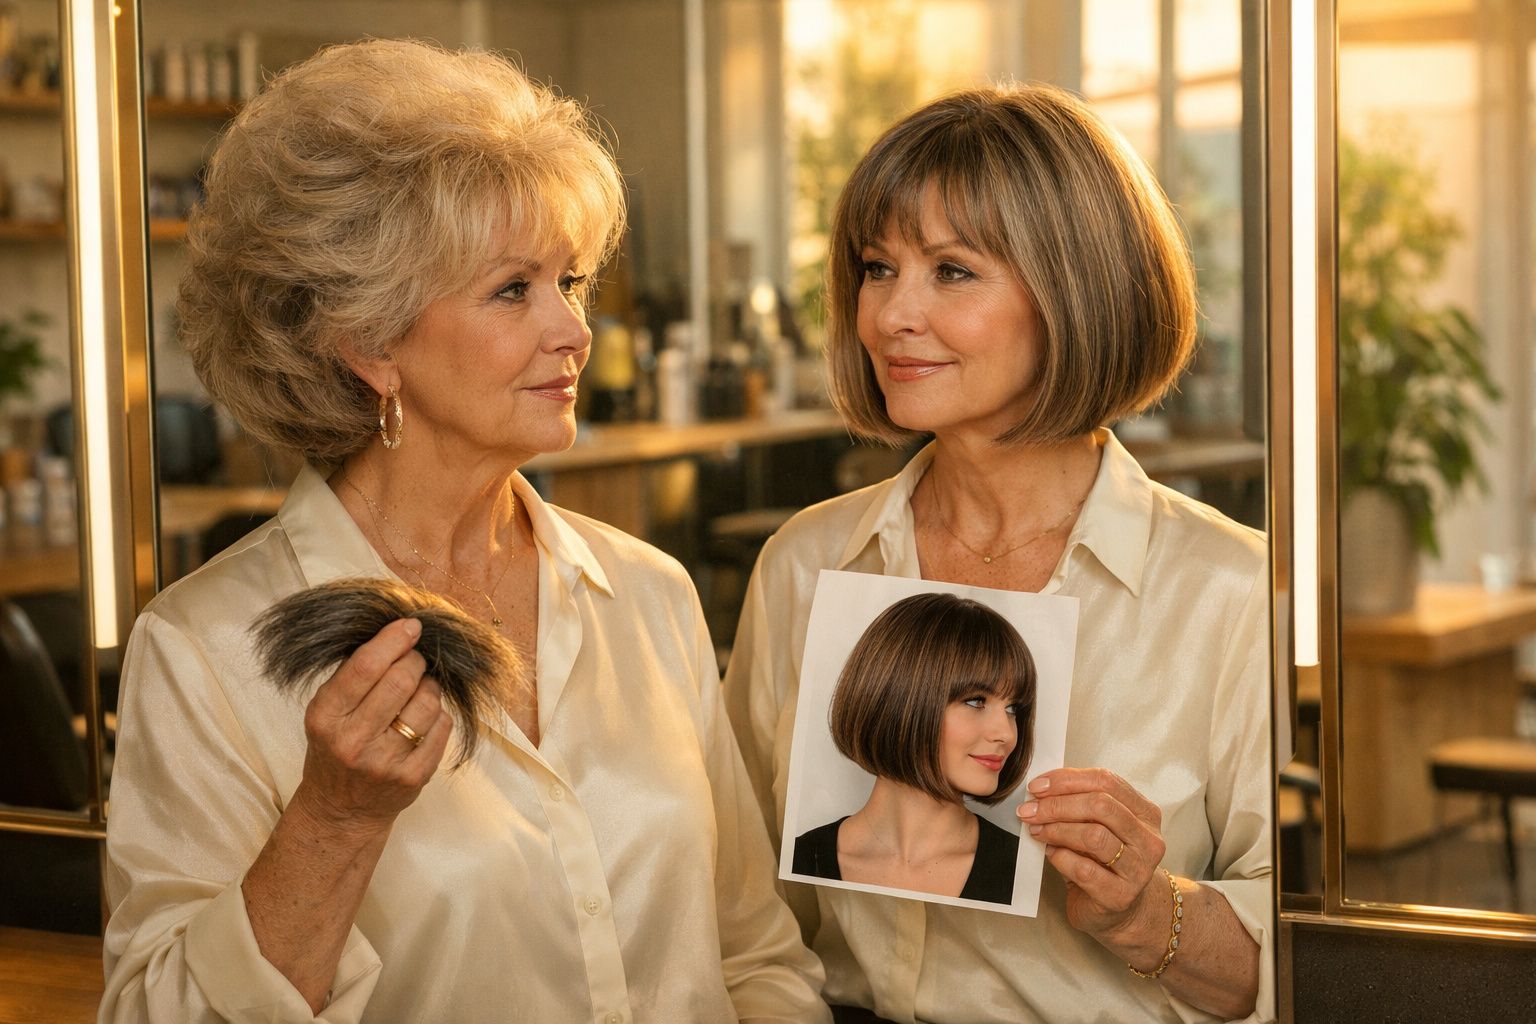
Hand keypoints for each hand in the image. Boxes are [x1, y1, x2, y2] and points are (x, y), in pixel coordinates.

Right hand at [291, 617, 452, 831]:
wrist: (341, 811)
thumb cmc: (335, 750)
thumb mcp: (326, 713)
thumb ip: (353, 676)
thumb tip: (395, 633)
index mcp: (326, 718)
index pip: (364, 667)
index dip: (393, 640)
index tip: (410, 625)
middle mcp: (353, 741)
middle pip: (401, 680)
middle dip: (414, 660)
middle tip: (414, 659)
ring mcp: (386, 762)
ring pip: (427, 701)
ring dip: (429, 686)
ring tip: (419, 689)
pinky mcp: (414, 776)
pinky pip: (442, 727)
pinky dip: (438, 714)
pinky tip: (423, 718)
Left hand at [1018, 767, 1170, 964]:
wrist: (1121, 913)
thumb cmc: (1104, 863)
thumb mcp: (1098, 826)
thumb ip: (1080, 804)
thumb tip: (1041, 790)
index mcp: (1145, 813)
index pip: (1106, 781)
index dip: (1067, 780)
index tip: (1037, 786)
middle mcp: (1148, 839)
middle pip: (1100, 805)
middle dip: (1057, 805)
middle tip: (1030, 811)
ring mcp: (1138, 870)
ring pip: (1093, 836)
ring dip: (1056, 830)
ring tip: (1037, 832)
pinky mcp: (1120, 896)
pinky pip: (1084, 869)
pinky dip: (1060, 858)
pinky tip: (1051, 854)